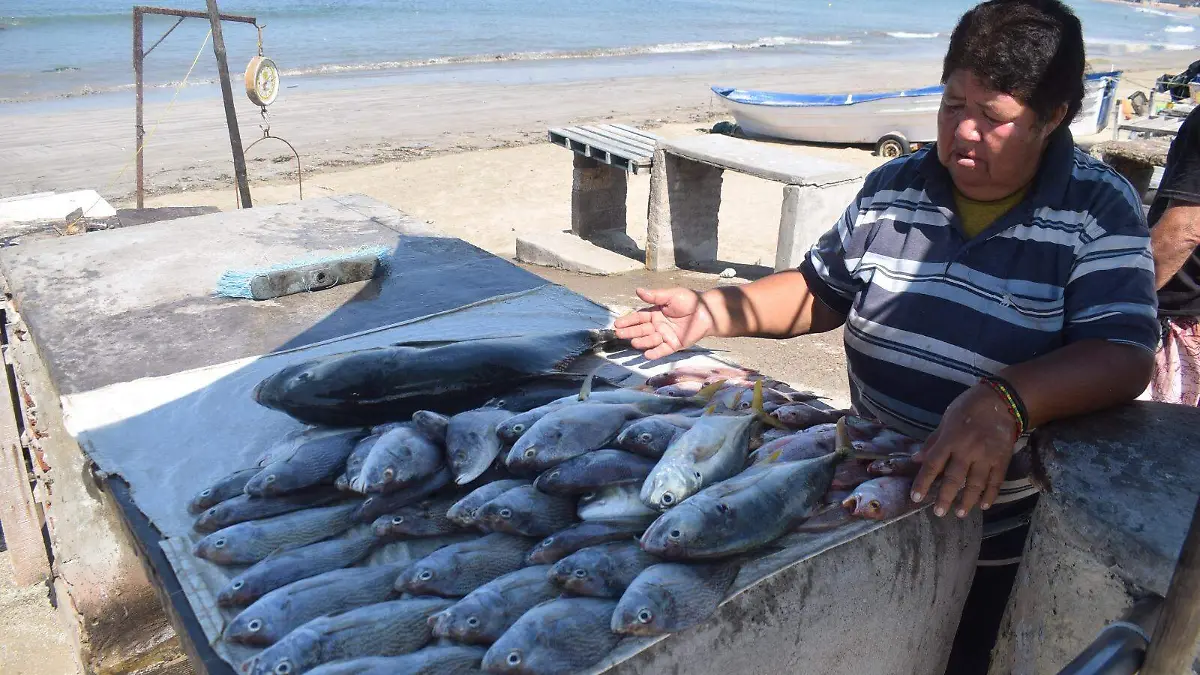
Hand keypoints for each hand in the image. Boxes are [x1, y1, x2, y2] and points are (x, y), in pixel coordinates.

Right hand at [613, 288, 713, 359]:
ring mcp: (665, 336)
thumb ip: (654, 296)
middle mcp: (658, 325)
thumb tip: (637, 291)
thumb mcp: (671, 295)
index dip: (628, 320)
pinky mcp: (674, 345)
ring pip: (650, 340)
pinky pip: (662, 350)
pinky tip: (646, 355)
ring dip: (641, 342)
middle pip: (641, 330)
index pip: (638, 317)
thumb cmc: (689, 301)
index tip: (617, 324)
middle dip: (630, 332)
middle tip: (619, 334)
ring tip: (633, 342)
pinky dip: (655, 353)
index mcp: (655, 313)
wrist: (707, 312)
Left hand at [910, 383, 1018, 517]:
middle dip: (945, 498)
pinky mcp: (1002, 459)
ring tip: (960, 513)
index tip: (915, 497)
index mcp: (950, 439)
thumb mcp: (946, 420)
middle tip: (938, 513)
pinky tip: (984, 505)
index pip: (933, 464)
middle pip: (954, 479)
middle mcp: (967, 450)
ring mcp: (987, 456)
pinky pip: (996, 481)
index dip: (923, 482)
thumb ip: (933, 441)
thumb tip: (916, 459)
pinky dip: (990, 495)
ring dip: (967, 501)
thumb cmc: (969, 408)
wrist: (1002, 401)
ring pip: (976, 484)